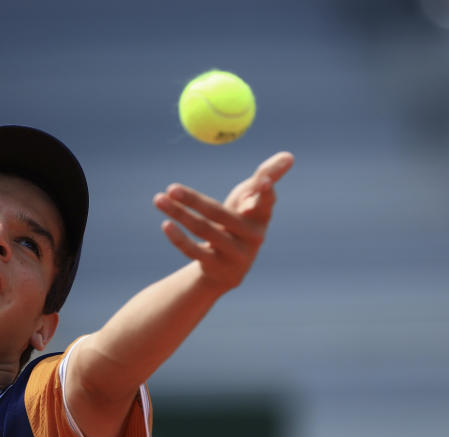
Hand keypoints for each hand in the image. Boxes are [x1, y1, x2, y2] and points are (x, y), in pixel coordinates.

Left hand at [153, 152, 293, 291]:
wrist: (228, 267)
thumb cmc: (239, 222)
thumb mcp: (251, 200)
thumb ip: (266, 177)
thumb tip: (290, 155)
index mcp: (262, 216)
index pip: (265, 201)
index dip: (264, 191)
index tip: (260, 181)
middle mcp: (252, 236)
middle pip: (221, 215)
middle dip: (194, 200)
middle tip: (171, 187)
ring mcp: (236, 254)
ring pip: (204, 231)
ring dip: (179, 214)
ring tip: (159, 199)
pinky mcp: (218, 268)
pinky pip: (195, 251)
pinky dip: (179, 238)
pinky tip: (165, 224)